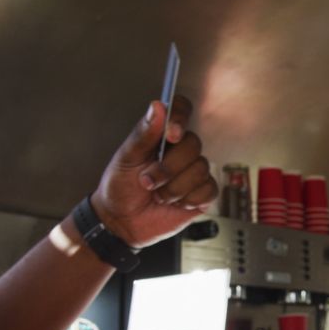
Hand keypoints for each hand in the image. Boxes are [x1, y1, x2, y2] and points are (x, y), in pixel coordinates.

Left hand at [92, 96, 218, 247]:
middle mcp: (180, 151)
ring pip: (201, 169)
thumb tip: (158, 107)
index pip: (181, 110)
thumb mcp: (126, 159)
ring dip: (174, 187)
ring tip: (158, 195)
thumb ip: (143, 134)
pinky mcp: (201, 194)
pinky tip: (175, 203)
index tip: (171, 135)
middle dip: (169, 167)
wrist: (121, 222)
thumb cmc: (120, 188)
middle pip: (193, 144)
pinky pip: (209, 189)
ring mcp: (192, 172)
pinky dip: (189, 199)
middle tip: (148, 181)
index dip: (181, 118)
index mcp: (161, 136)